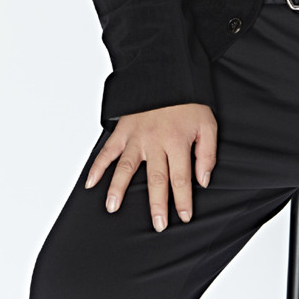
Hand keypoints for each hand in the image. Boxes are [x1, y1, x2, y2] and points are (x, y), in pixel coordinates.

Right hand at [85, 103, 216, 230]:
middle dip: (157, 204)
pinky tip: (90, 182)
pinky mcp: (123, 130)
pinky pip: (108, 150)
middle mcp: (156, 141)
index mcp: (178, 141)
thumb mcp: (208, 123)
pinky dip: (97, 166)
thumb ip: (207, 153)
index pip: (181, 177)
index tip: (184, 217)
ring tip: (112, 208)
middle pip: (156, 178)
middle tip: (157, 224)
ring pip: (127, 166)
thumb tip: (202, 179)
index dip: (183, 199)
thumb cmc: (189, 101)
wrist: (168, 74)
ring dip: (118, 188)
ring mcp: (137, 136)